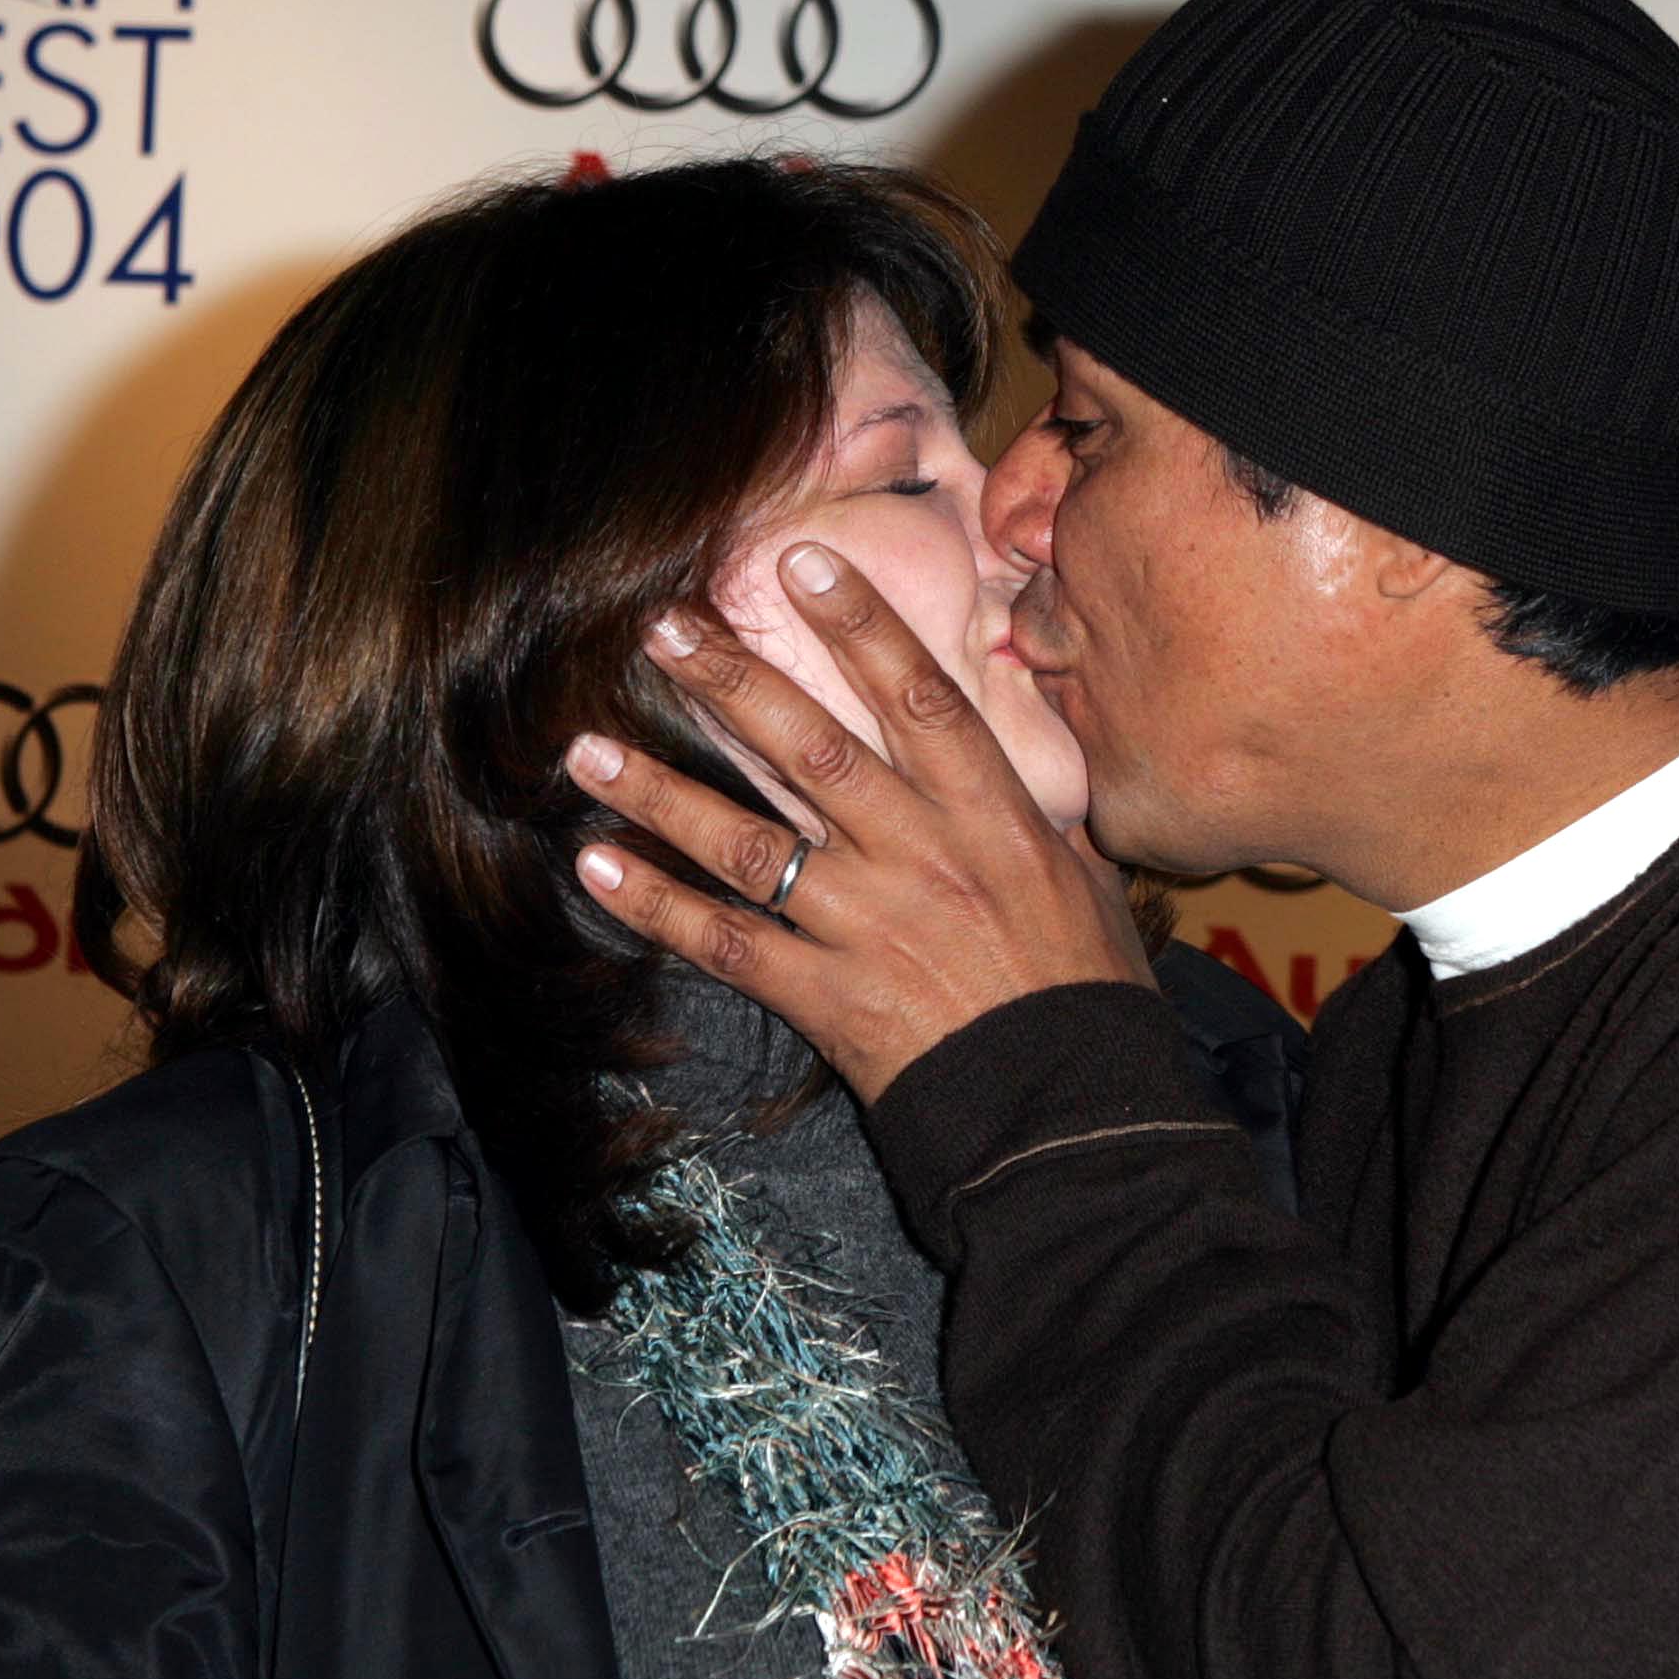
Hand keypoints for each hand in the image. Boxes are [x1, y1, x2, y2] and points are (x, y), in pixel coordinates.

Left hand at [563, 542, 1152, 1102]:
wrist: (1072, 1114)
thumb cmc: (1091, 1001)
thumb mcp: (1088, 889)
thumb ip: (1045, 825)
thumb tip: (1041, 774)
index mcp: (992, 819)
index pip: (919, 699)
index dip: (861, 626)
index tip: (802, 563)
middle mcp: (920, 856)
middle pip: (813, 749)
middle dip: (733, 682)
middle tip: (663, 626)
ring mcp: (865, 925)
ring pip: (747, 842)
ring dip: (661, 791)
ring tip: (588, 748)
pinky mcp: (826, 996)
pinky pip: (724, 942)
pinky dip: (656, 906)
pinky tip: (599, 867)